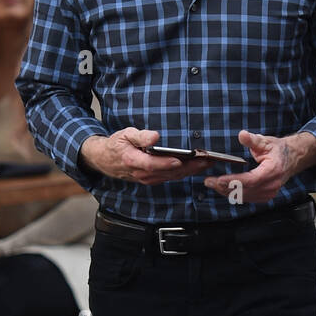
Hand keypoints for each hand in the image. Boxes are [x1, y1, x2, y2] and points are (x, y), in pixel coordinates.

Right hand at [80, 129, 214, 183]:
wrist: (107, 160)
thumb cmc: (117, 145)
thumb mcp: (125, 135)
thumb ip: (140, 136)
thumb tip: (155, 136)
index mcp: (133, 161)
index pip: (152, 164)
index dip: (166, 163)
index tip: (180, 159)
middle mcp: (142, 173)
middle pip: (169, 172)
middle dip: (190, 167)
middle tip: (208, 159)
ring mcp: (149, 179)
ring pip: (174, 176)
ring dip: (192, 170)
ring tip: (209, 162)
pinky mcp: (154, 180)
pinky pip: (173, 177)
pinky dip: (186, 172)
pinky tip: (198, 166)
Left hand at [202, 130, 315, 203]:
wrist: (292, 159)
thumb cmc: (278, 150)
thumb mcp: (266, 141)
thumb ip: (253, 140)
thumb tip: (242, 135)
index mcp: (272, 171)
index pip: (250, 180)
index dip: (234, 181)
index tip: (219, 180)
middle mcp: (271, 185)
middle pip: (245, 190)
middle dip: (225, 187)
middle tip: (209, 182)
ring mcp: (269, 193)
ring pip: (244, 197)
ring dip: (227, 192)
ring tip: (213, 185)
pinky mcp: (265, 196)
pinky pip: (247, 198)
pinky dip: (235, 194)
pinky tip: (224, 189)